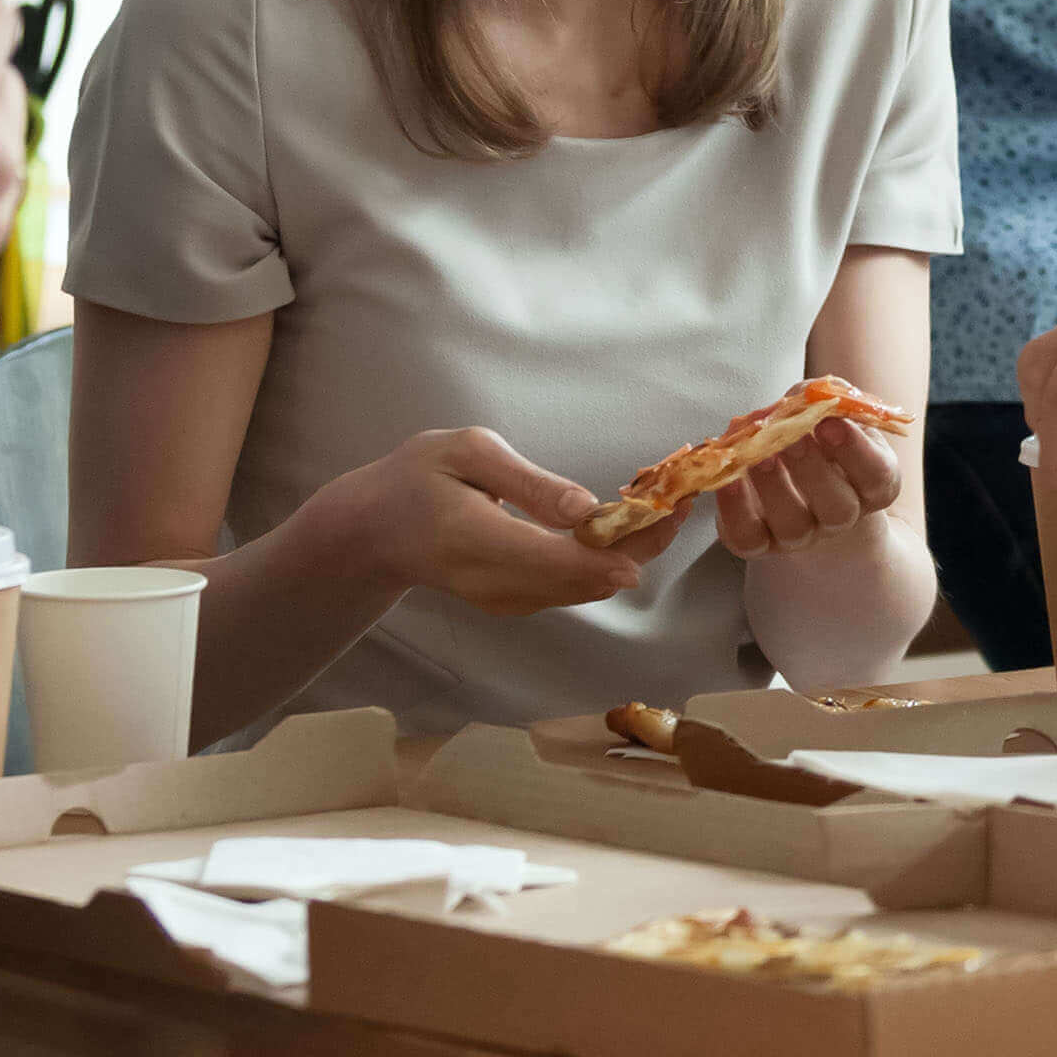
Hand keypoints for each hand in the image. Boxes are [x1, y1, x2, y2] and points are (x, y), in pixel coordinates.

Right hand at [324, 429, 662, 615]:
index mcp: (479, 541)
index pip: (562, 561)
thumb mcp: (467, 453)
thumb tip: (589, 511)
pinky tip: (624, 526)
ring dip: (628, 553)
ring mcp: (506, 602)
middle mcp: (496, 585)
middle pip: (585, 580)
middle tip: (680, 500)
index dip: (622, 547)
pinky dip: (604, 561)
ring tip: (662, 505)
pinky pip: (571, 588)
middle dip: (640, 545)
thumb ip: (528, 483)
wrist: (376, 531)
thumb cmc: (418, 477)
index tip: (667, 514)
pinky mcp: (515, 603)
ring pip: (585, 588)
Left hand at [712, 415, 903, 559]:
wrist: (789, 475)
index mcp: (870, 483)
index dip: (856, 451)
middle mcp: (839, 516)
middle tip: (793, 437)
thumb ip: (817, 399)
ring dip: (774, 488)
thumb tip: (801, 397)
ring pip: (794, 526)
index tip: (830, 422)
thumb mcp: (825, 410)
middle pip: (838, 508)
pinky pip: (748, 537)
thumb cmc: (815, 435)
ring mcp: (800, 534)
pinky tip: (729, 478)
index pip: (877, 475)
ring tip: (759, 455)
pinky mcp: (759, 542)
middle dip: (813, 470)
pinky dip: (735, 508)